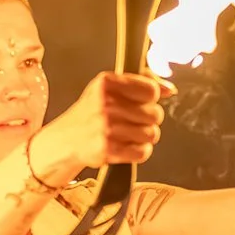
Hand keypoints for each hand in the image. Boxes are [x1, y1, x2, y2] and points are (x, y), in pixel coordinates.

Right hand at [46, 71, 168, 174]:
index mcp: (106, 83)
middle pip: (155, 114)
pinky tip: (126, 146)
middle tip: (132, 121)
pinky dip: (138, 151)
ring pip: (152, 134)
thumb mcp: (108, 88)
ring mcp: (106, 128)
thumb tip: (169, 89)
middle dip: (148, 120)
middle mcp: (105, 104)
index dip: (151, 98)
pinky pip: (143, 152)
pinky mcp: (108, 150)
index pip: (150, 90)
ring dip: (143, 137)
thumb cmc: (91, 112)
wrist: (65, 140)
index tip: (142, 101)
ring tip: (127, 134)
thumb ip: (141, 82)